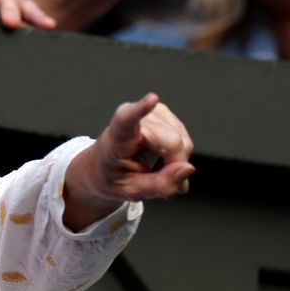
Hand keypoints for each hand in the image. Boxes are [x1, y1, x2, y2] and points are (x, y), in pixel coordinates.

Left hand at [63, 93, 193, 230]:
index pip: (126, 120)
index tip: (152, 99)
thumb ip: (159, 185)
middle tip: (160, 185)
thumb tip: (188, 169)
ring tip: (153, 170)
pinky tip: (160, 161)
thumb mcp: (129, 191)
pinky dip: (177, 156)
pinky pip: (185, 141)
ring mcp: (152, 114)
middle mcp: (135, 120)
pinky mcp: (164, 114)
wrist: (102, 167)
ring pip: (183, 142)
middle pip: (172, 141)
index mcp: (116, 138)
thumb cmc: (111, 177)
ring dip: (175, 163)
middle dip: (174, 165)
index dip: (141, 110)